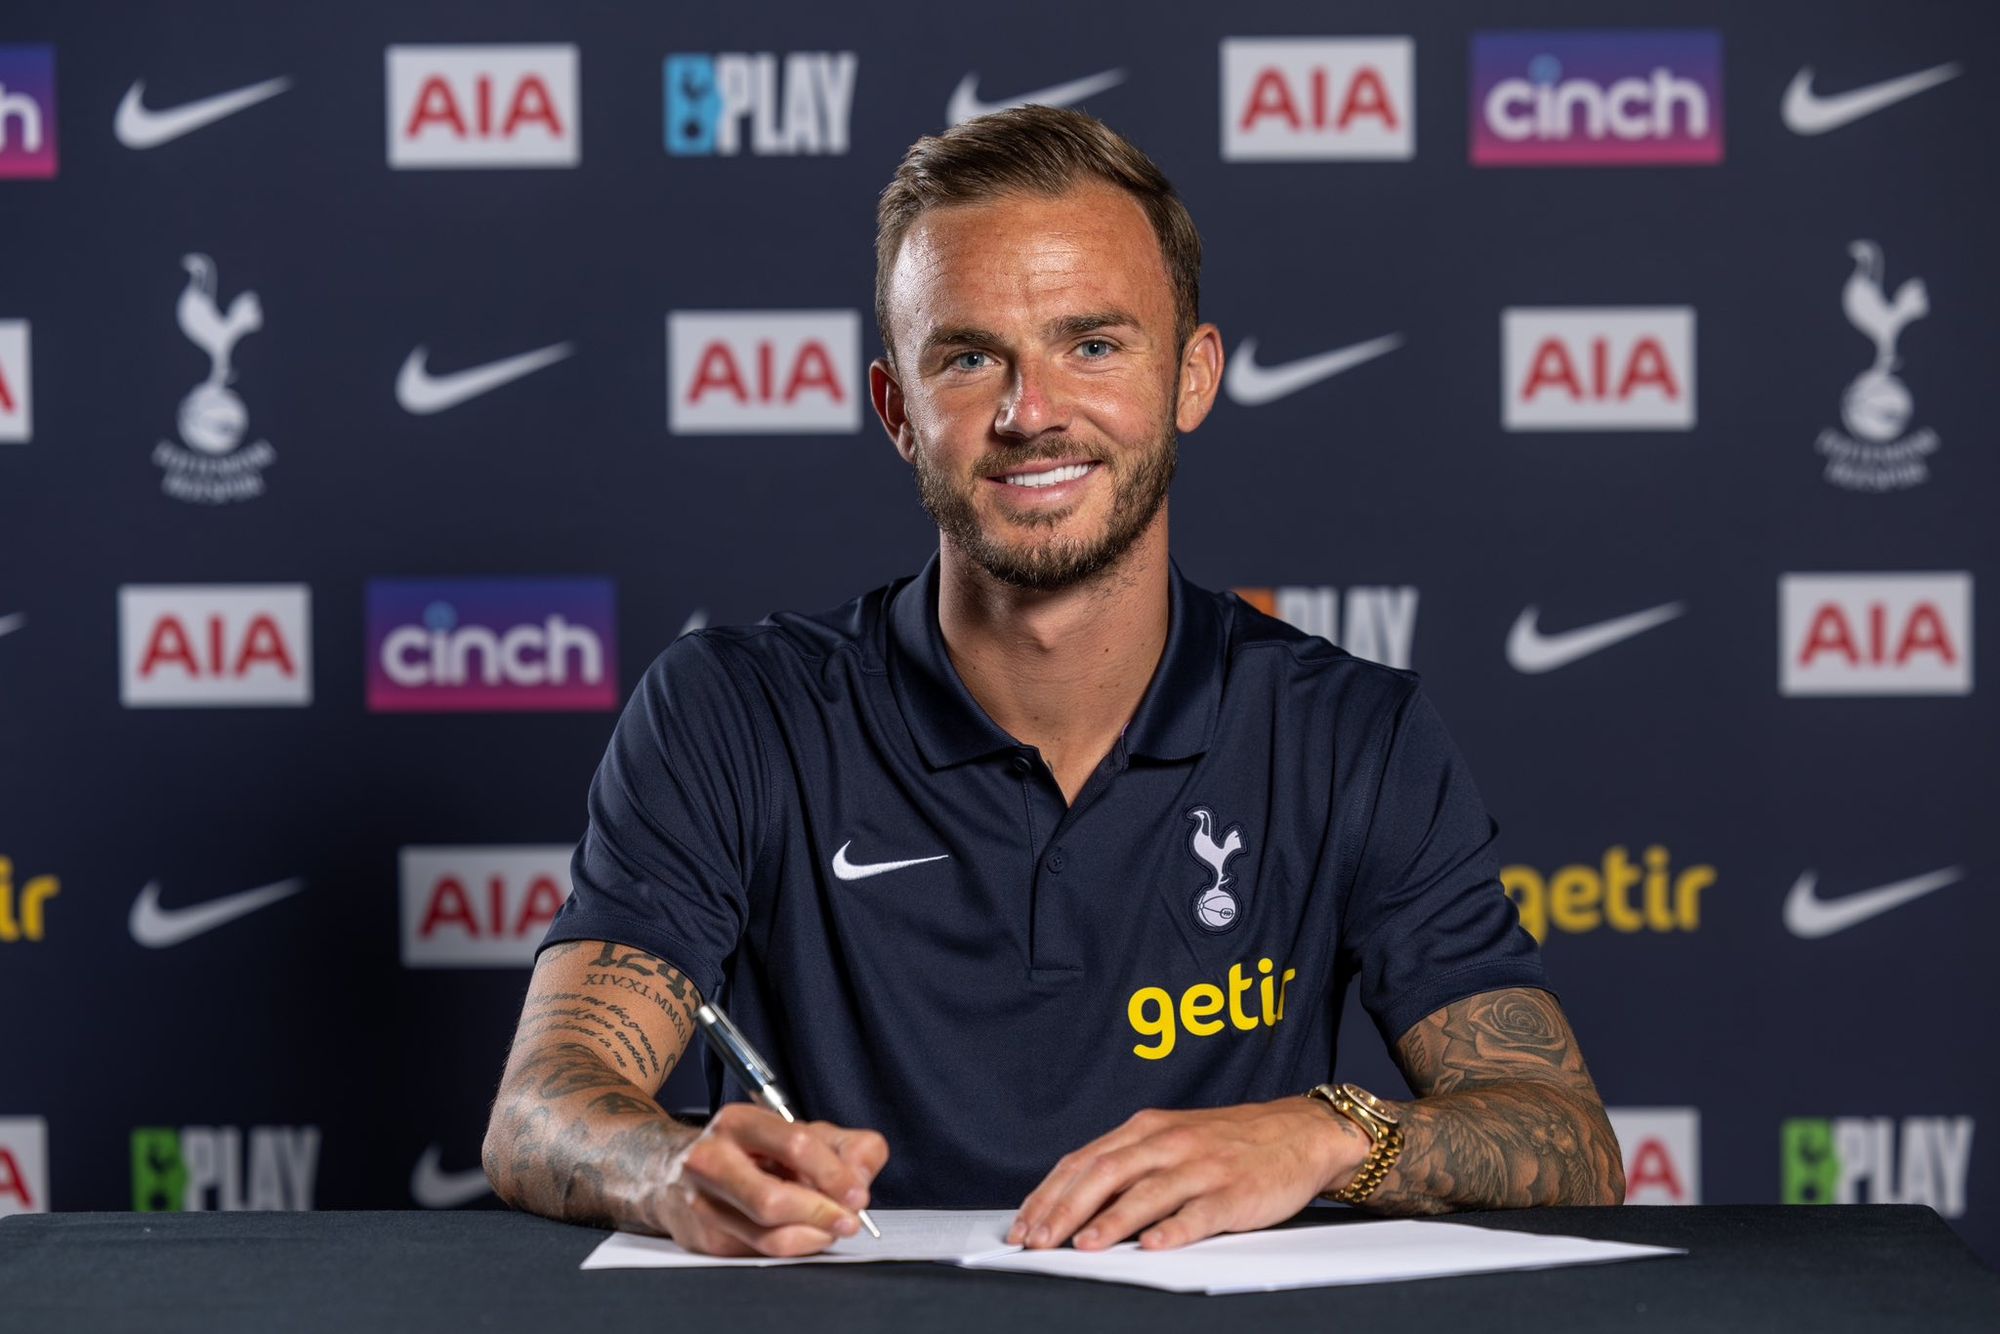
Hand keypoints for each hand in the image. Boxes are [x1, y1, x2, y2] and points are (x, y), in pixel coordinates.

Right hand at [655, 1104, 888, 1256]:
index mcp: (739, 1122)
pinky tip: (807, 1234)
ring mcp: (703, 1203)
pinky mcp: (706, 1239)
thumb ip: (845, 1146)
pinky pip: (762, 1253)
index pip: (795, 1145)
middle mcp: (712, 1160)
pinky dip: (797, 1247)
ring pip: (769, 1236)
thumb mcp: (802, 1133)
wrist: (681, 1172)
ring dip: (814, 1236)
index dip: (834, 1174)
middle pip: (774, 1200)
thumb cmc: (752, 1152)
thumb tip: (862, 1177)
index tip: (858, 1194)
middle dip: (822, 1213)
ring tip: (832, 1228)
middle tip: (850, 1220)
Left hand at [1009, 1099, 1367, 1250]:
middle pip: (1105, 1174)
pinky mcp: (1234, 1191)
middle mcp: (1168, 1143)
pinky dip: (1175, 1229)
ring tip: (1083, 1246)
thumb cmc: (1227, 1143)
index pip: (1084, 1162)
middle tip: (1038, 1242)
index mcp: (1146, 1130)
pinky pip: (1200, 1212)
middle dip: (1064, 1210)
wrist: (1298, 1132)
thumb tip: (1075, 1203)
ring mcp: (1202, 1167)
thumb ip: (1128, 1166)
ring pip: (1147, 1193)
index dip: (1048, 1195)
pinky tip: (1154, 1245)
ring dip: (1111, 1221)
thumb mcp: (1171, 1140)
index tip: (1023, 1225)